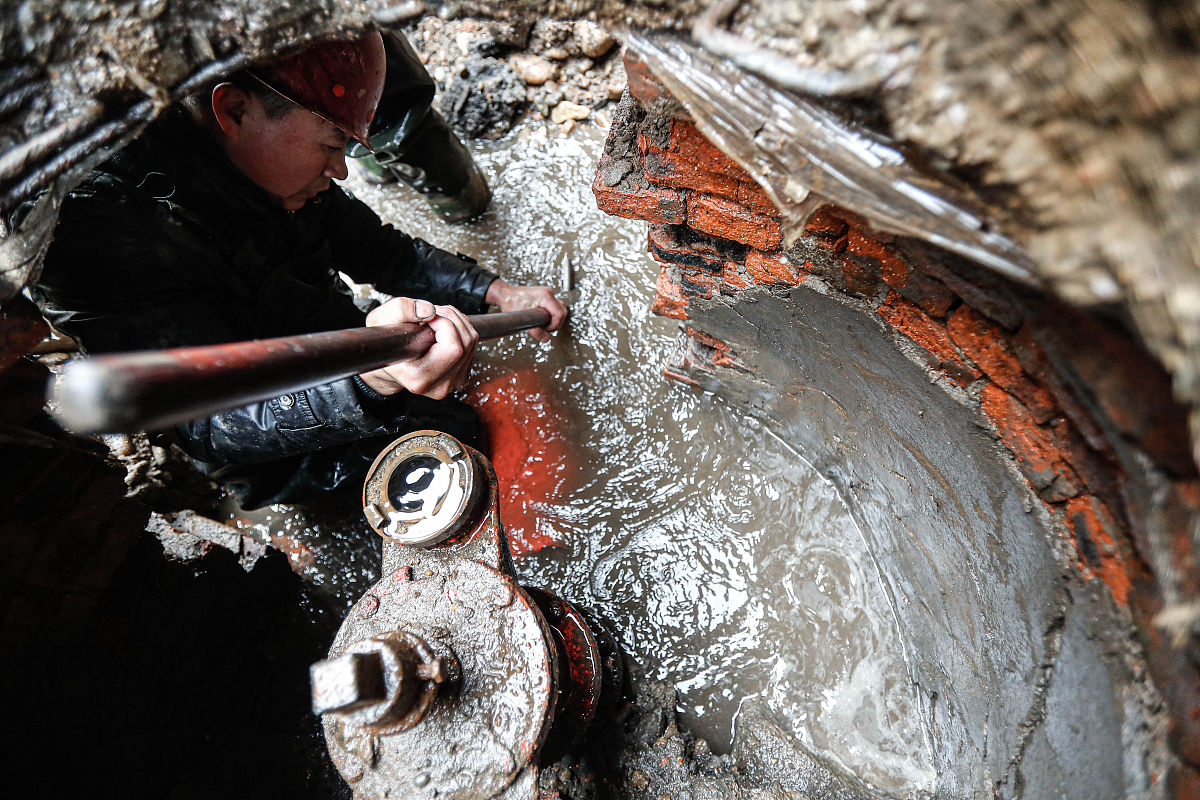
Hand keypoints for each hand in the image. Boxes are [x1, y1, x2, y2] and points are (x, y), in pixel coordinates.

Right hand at [358, 297, 478, 398]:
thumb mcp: (380, 320)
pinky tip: (444, 330)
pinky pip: (472, 348)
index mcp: (419, 378)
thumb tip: (430, 311)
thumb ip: (401, 310)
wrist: (389, 364)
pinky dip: (461, 331)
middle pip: (466, 343)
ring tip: (437, 319)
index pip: (452, 347)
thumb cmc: (385, 345)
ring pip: (472, 343)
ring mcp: (453, 384)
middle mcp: (439, 386)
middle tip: (433, 313)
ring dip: (458, 322)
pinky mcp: (461, 378)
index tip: (428, 318)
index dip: (444, 323)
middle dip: (452, 319)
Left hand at [485, 279, 567, 342]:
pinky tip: (543, 318)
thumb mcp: (523, 320)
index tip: (546, 330)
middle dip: (556, 323)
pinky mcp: (545, 296)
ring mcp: (548, 294)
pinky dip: (551, 315)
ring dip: (554, 319)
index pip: (560, 314)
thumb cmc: (511, 302)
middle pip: (563, 312)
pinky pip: (555, 307)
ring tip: (543, 324)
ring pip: (560, 309)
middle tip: (545, 328)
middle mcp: (548, 293)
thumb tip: (545, 338)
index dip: (555, 325)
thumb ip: (536, 331)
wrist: (505, 295)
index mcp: (545, 296)